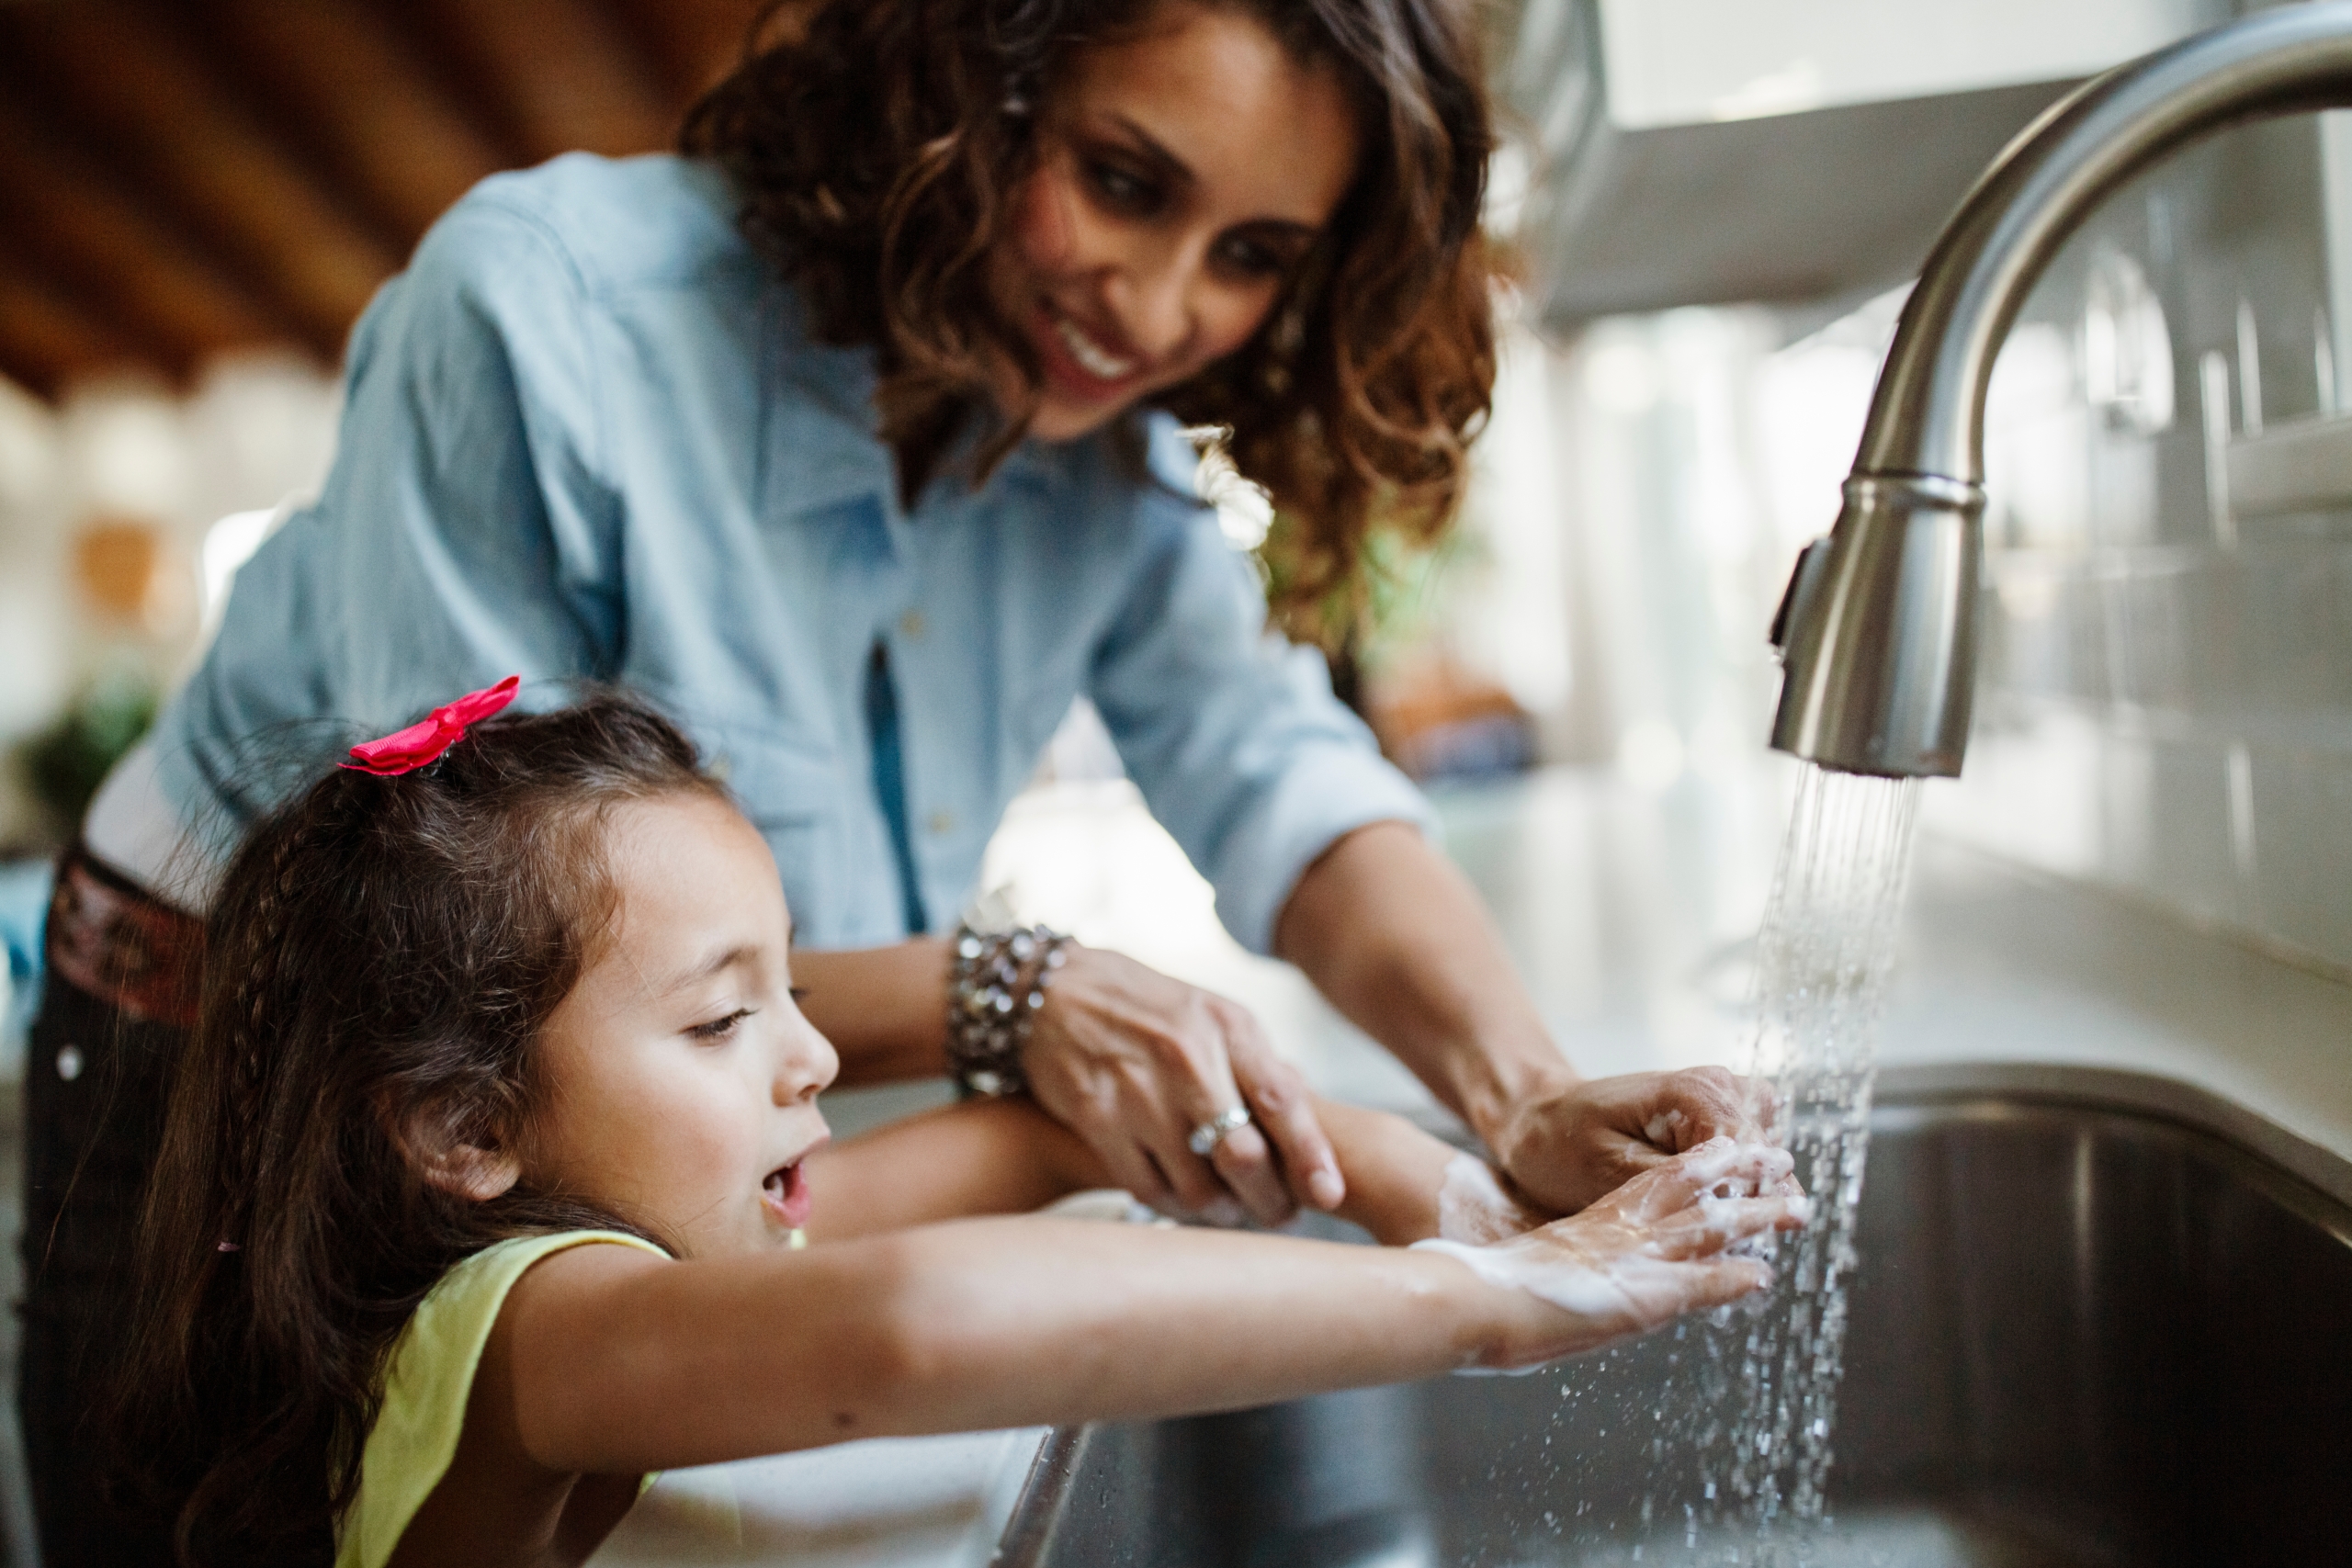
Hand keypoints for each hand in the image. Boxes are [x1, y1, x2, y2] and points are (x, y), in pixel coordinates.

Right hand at [1020, 945, 1343, 1224]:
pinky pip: (1149, 1189)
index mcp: (1224, 1028)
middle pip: (1244, 1156)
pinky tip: (1188, 1203)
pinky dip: (1176, 1208)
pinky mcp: (1096, 1118)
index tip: (1329, 1194)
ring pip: (1197, 1186)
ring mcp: (1136, 1091)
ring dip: (1224, 1211)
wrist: (1055, 993)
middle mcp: (1183, 1058)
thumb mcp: (1212, 1015)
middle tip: (1282, 1214)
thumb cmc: (1150, 1010)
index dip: (1311, 1155)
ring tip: (1234, 1210)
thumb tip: (1308, 1120)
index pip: (1281, 1100)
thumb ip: (1258, 1064)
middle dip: (1272, 1200)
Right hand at [1445, 1139, 1806, 1369]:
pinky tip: (1763, 1276)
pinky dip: (1729, 1279)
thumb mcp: (1527, 1258)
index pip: (1657, 1183)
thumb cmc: (1477, 1282)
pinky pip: (1695, 1284)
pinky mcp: (1636, 1298)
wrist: (1462, 1296)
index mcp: (1593, 1223)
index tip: (1734, 1149)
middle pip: (1691, 1193)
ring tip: (1796, 1208)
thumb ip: (1557, 1256)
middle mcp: (1616, 1232)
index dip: (1698, 1167)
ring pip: (1705, 1228)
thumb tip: (1559, 1263)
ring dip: (1752, 1218)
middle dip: (1738, 1179)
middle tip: (1781, 1163)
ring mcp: (1628, 1262)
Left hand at [1488, 1068, 1785, 1215]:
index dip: (1737, 1202)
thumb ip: (1676, 1183)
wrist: (1538, 1121)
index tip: (1711, 1237)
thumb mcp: (1607, 1169)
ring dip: (1745, 1197)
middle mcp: (1719, 1086)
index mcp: (1693, 1091)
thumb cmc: (1559, 1142)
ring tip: (1700, 1227)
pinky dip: (1737, 1188)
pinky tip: (1705, 1213)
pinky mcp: (1719, 1121)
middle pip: (1767, 1159)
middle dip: (1745, 1203)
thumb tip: (1732, 1203)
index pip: (1749, 1154)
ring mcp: (1724, 1100)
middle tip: (1700, 1239)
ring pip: (1768, 1162)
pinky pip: (1752, 1160)